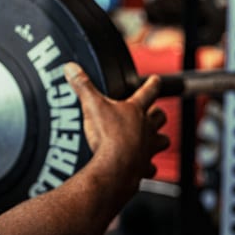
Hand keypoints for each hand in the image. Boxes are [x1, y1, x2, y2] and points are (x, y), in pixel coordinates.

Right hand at [64, 62, 169, 193]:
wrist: (115, 166)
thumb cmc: (108, 136)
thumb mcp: (91, 105)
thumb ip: (82, 85)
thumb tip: (71, 68)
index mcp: (135, 110)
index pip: (148, 91)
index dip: (152, 84)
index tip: (155, 80)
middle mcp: (146, 128)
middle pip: (160, 116)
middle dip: (157, 113)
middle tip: (153, 111)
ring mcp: (148, 147)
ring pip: (162, 140)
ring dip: (158, 138)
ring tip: (151, 139)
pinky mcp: (144, 165)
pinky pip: (150, 166)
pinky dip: (147, 165)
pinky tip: (141, 165)